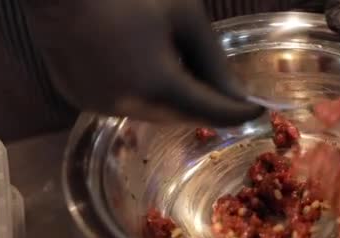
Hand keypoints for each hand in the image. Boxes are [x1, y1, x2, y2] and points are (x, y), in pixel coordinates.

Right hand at [22, 0, 261, 125]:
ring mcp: (102, 107)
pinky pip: (128, 107)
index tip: (256, 109)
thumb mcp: (184, 17)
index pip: (212, 113)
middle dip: (207, 106)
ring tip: (183, 74)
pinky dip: (146, 98)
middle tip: (222, 89)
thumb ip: (214, 61)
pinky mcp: (83, 101)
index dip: (238, 113)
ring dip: (177, 104)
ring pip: (156, 116)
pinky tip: (145, 72)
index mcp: (159, 85)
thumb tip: (239, 96)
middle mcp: (130, 106)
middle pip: (184, 118)